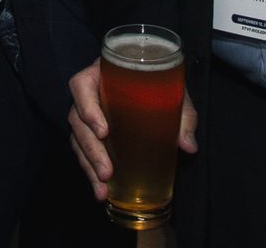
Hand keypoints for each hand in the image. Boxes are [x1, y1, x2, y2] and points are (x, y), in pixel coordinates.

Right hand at [67, 59, 198, 201]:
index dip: (87, 108)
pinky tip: (102, 192)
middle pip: (77, 120)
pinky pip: (84, 151)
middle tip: (107, 172)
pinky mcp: (92, 133)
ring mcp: (88, 115)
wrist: (157, 82)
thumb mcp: (172, 92)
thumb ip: (183, 116)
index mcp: (101, 74)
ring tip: (103, 189)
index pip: (81, 86)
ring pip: (78, 139)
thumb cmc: (160, 82)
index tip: (104, 131)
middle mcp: (89, 94)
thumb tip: (188, 146)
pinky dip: (91, 171)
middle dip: (91, 149)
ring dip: (88, 165)